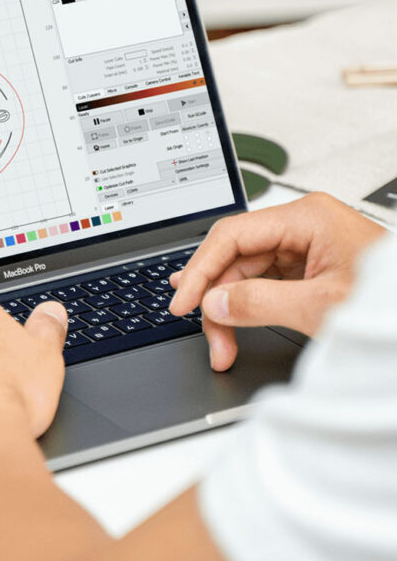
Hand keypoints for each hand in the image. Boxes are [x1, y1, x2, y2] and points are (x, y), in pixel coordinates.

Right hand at [169, 192, 384, 370]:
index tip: (184, 302)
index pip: (232, 236)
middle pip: (235, 256)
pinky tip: (230, 321)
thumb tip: (214, 304)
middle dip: (217, 298)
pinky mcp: (306, 267)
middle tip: (208, 335)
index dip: (202, 270)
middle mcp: (301, 226)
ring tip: (220, 342)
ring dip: (229, 307)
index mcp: (306, 218)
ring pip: (245, 272)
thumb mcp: (321, 307)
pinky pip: (262, 282)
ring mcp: (303, 246)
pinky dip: (246, 306)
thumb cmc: (392, 303)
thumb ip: (259, 302)